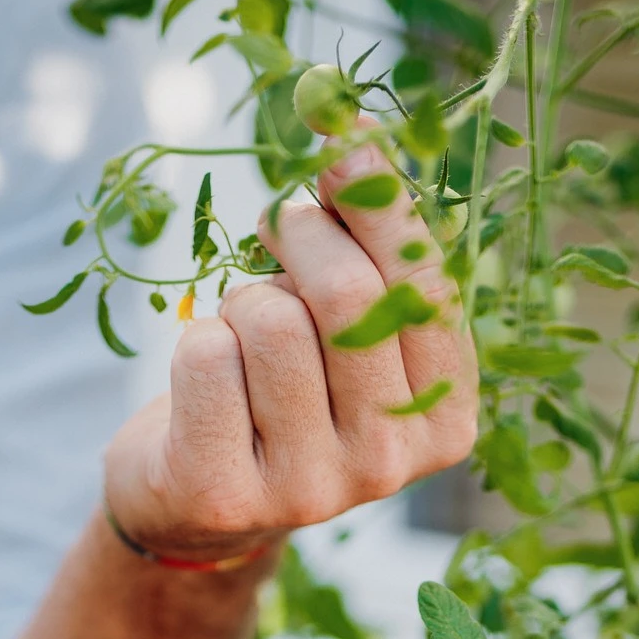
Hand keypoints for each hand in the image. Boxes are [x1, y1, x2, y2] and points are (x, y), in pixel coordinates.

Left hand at [103, 132, 477, 559]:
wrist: (201, 503)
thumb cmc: (285, 393)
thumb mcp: (349, 330)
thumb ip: (372, 252)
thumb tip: (353, 134)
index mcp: (443, 421)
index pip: (426, 290)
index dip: (379, 203)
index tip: (341, 144)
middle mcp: (387, 465)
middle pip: (349, 297)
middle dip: (301, 231)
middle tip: (276, 223)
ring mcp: (309, 491)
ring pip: (272, 322)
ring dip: (243, 303)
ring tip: (243, 338)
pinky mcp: (227, 495)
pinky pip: (207, 357)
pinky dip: (195, 342)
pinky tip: (207, 384)